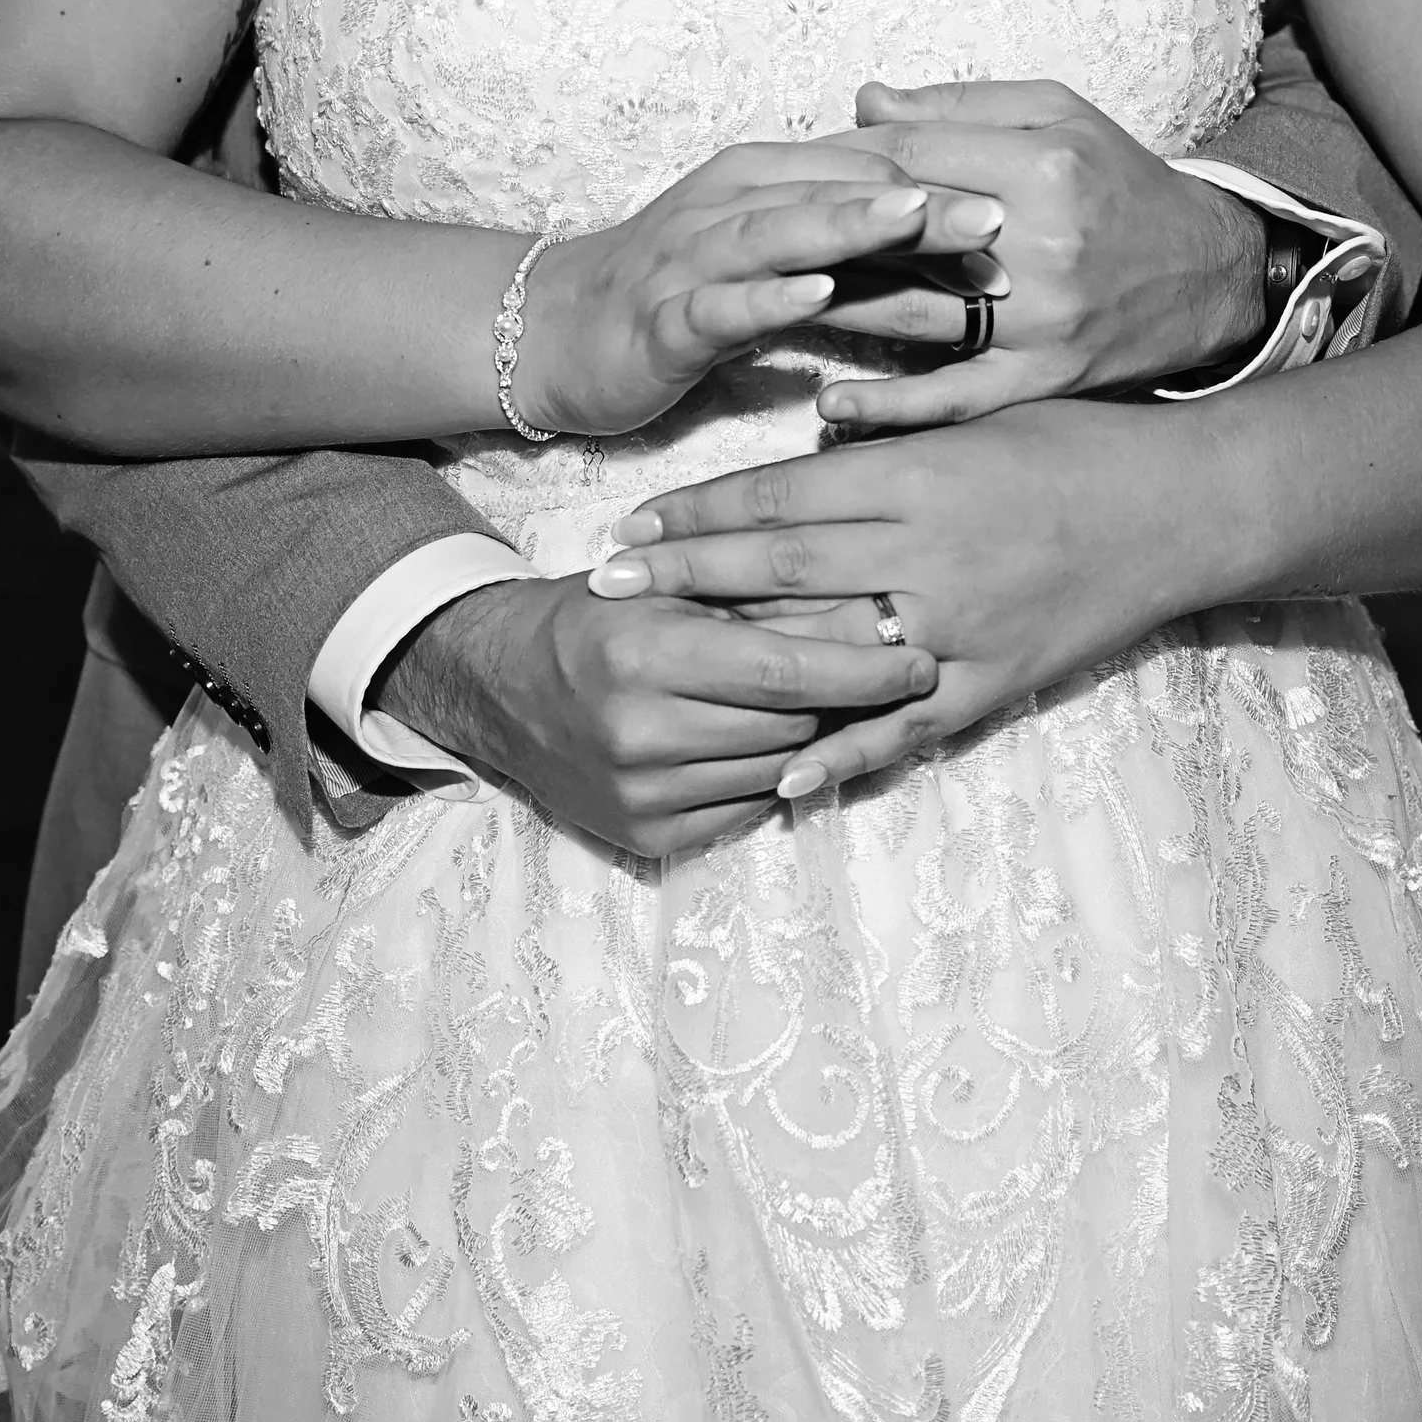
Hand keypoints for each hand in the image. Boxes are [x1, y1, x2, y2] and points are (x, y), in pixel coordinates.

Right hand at [374, 574, 938, 855]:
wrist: (500, 687)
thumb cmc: (598, 618)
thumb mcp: (663, 584)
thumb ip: (754, 598)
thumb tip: (869, 611)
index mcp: (645, 653)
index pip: (786, 672)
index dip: (864, 669)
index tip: (921, 658)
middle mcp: (641, 732)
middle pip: (792, 725)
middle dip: (848, 700)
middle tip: (893, 674)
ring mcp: (642, 794)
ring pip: (778, 770)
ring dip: (814, 739)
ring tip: (833, 704)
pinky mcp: (646, 837)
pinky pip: (747, 808)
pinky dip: (771, 774)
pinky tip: (772, 743)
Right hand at [516, 142, 1003, 436]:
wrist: (560, 334)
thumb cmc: (684, 300)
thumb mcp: (778, 265)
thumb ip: (854, 250)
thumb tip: (949, 244)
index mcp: (766, 182)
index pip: (867, 168)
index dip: (942, 183)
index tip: (1018, 202)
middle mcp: (733, 203)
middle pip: (837, 190)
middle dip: (920, 199)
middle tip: (997, 211)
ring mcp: (695, 257)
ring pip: (782, 231)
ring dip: (851, 226)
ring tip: (917, 219)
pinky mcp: (665, 316)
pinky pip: (722, 301)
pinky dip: (769, 294)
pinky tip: (814, 293)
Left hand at [586, 403, 1200, 796]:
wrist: (1190, 506)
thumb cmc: (1084, 442)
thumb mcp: (980, 417)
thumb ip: (892, 436)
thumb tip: (805, 435)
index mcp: (917, 474)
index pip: (780, 496)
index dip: (697, 512)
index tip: (632, 520)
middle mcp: (926, 551)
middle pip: (777, 569)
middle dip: (682, 576)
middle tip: (604, 582)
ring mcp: (959, 626)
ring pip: (826, 652)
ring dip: (735, 663)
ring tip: (662, 670)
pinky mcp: (996, 682)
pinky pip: (906, 729)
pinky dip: (843, 757)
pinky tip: (780, 781)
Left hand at [806, 80, 1267, 429]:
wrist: (1209, 273)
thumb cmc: (1124, 183)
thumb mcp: (1059, 114)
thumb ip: (958, 106)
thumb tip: (863, 101)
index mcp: (1041, 165)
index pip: (908, 160)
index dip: (839, 163)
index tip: (791, 173)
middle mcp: (1039, 244)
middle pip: (899, 237)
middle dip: (821, 238)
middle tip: (754, 246)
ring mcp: (1040, 319)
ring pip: (914, 314)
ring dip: (832, 313)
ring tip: (761, 314)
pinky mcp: (1044, 377)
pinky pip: (956, 398)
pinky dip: (892, 406)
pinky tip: (831, 408)